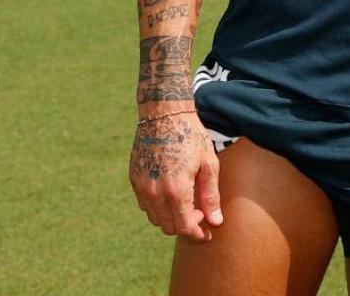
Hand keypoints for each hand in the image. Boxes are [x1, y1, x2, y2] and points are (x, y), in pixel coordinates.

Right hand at [129, 110, 223, 241]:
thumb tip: (215, 221)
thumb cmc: (191, 137)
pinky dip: (158, 207)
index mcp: (176, 190)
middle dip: (185, 226)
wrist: (164, 114)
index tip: (206, 233)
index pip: (184, 227)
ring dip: (170, 217)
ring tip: (186, 202)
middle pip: (168, 227)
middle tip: (199, 212)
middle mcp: (155, 192)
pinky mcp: (134, 179)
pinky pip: (145, 205)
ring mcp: (142, 186)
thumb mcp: (208, 164)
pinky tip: (171, 194)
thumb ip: (210, 196)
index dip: (196, 234)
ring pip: (155, 218)